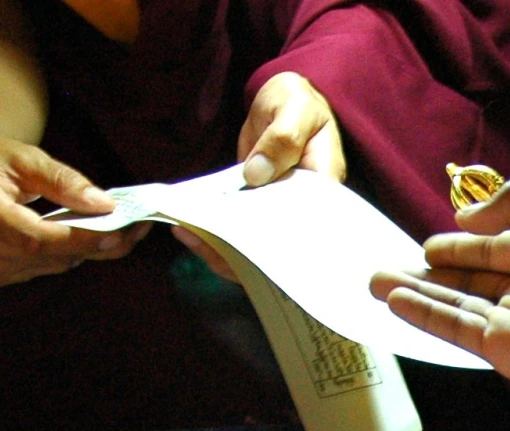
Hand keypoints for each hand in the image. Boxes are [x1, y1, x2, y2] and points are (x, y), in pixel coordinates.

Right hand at [0, 117, 139, 286]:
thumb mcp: (24, 155)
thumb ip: (63, 180)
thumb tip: (104, 204)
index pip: (33, 237)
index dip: (76, 239)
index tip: (115, 232)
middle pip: (47, 255)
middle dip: (95, 243)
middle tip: (134, 227)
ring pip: (51, 265)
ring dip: (85, 249)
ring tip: (116, 228)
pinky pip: (43, 268)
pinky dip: (66, 253)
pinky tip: (80, 235)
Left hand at [178, 71, 346, 280]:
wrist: (283, 99)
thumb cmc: (298, 102)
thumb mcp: (294, 110)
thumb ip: (282, 139)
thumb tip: (256, 174)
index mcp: (323, 191)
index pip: (306, 232)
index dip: (278, 247)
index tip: (244, 244)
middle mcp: (303, 211)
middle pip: (276, 248)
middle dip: (239, 252)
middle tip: (200, 238)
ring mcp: (278, 211)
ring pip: (253, 245)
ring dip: (220, 246)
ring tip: (186, 232)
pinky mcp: (256, 206)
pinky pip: (238, 228)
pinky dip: (215, 232)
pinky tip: (189, 225)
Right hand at [371, 182, 509, 419]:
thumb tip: (467, 216)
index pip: (494, 244)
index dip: (460, 242)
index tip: (425, 243)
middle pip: (470, 278)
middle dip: (429, 273)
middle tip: (386, 265)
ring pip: (457, 304)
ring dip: (417, 294)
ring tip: (376, 283)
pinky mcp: (509, 354)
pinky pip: (459, 330)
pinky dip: (427, 317)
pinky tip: (397, 303)